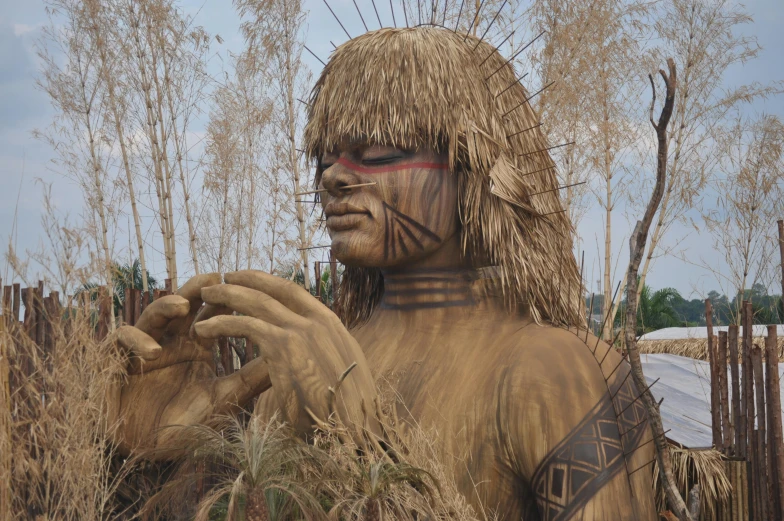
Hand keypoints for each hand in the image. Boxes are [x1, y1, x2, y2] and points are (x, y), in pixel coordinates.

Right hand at [110, 274, 271, 456]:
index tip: (245, 288)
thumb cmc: (187, 425)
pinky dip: (137, 340)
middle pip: (183, 304)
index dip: (226, 299)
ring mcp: (144, 348)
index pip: (213, 313)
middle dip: (197, 289)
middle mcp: (171, 341)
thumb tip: (290, 356)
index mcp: (197, 346)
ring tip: (183, 305)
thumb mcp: (226, 399)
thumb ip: (253, 377)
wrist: (147, 454)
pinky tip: (153, 352)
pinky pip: (122, 339)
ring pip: (153, 314)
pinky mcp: (117, 361)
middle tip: (214, 278)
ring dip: (166, 305)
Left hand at [194, 270, 377, 435]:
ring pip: (258, 302)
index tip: (253, 280)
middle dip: (248, 280)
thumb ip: (325, 361)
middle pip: (277, 289)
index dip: (272, 284)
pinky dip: (222, 324)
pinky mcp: (285, 346)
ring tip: (206, 293)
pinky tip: (203, 328)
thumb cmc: (349, 415)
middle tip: (224, 277)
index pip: (298, 294)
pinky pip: (246, 325)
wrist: (356, 430)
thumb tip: (314, 363)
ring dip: (229, 294)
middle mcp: (319, 322)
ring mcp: (303, 331)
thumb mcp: (344, 377)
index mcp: (333, 327)